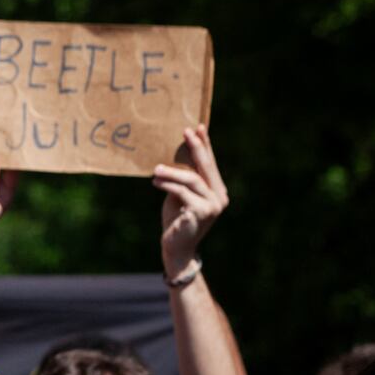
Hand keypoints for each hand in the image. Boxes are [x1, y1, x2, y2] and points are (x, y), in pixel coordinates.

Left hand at [153, 125, 226, 274]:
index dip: (205, 145)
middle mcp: (219, 196)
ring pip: (192, 180)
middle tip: (185, 132)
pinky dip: (167, 185)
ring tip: (156, 168)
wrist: (176, 247)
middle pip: (206, 167)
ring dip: (172, 172)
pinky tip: (155, 182)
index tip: (198, 127)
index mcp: (217, 190)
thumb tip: (177, 155)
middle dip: (196, 148)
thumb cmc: (176, 219)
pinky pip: (182, 193)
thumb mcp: (180, 195)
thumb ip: (183, 179)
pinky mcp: (201, 213)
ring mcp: (212, 206)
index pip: (210, 164)